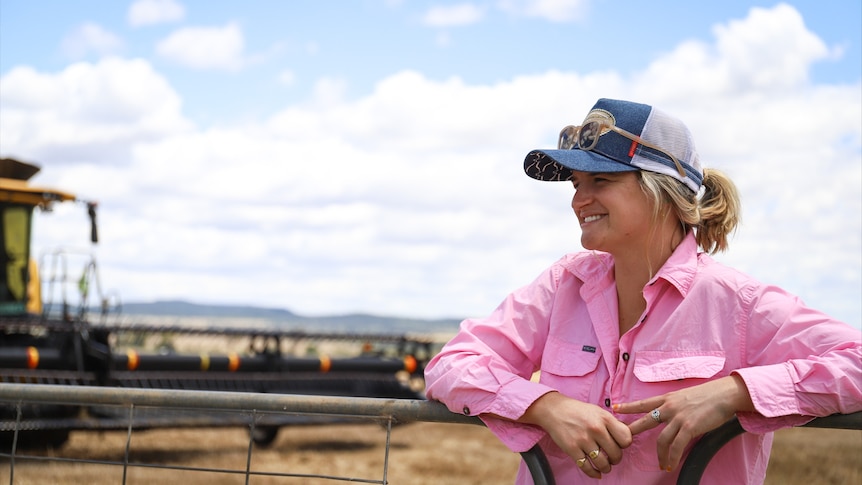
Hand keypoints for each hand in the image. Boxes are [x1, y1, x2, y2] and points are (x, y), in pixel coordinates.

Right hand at [520, 391, 632, 478]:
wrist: (554, 410)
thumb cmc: (578, 411)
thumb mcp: (598, 411)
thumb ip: (612, 423)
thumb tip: (626, 437)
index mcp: (605, 418)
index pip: (626, 439)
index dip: (624, 445)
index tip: (619, 445)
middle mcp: (596, 429)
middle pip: (616, 454)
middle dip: (615, 459)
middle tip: (612, 458)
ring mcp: (583, 440)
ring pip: (603, 463)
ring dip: (606, 468)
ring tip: (604, 466)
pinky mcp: (572, 449)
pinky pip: (587, 468)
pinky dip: (594, 473)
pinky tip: (596, 473)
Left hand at [613, 375, 753, 471]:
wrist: (724, 394)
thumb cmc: (708, 395)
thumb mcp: (685, 396)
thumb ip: (675, 405)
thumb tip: (670, 414)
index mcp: (667, 398)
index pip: (643, 402)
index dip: (628, 406)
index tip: (615, 407)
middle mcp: (669, 407)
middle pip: (645, 420)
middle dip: (632, 430)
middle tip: (622, 440)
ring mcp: (678, 417)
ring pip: (661, 439)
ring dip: (660, 454)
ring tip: (662, 464)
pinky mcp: (689, 427)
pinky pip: (677, 446)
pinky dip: (673, 457)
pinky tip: (671, 464)